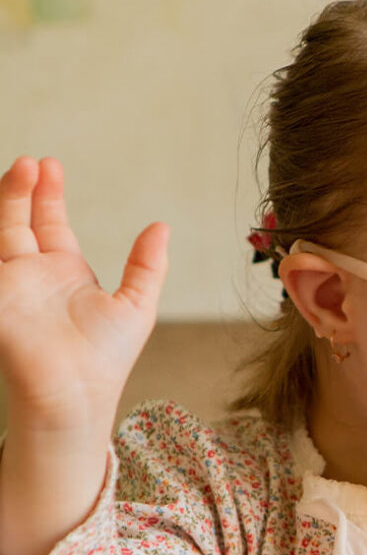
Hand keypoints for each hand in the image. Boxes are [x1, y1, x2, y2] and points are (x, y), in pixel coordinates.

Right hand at [0, 156, 168, 432]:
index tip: (48, 164)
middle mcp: (33, 275)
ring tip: (19, 167)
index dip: (48, 195)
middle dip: (23, 189)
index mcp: (66, 273)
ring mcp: (10, 286)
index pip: (50, 224)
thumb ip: (147, 266)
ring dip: (7, 201)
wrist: (77, 393)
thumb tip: (162, 227)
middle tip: (32, 161)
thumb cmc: (106, 359)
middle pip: (20, 220)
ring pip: (2, 232)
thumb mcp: (136, 304)